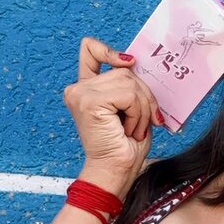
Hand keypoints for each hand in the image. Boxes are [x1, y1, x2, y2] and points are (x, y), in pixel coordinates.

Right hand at [63, 37, 164, 180]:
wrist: (115, 172)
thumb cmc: (124, 147)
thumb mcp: (131, 109)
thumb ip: (130, 86)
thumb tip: (139, 66)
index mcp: (87, 89)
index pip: (90, 50)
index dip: (110, 50)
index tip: (130, 62)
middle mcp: (79, 89)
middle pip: (124, 70)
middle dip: (144, 96)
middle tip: (144, 122)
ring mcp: (81, 94)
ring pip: (130, 82)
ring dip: (142, 108)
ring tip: (133, 129)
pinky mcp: (89, 102)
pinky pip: (128, 95)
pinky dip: (137, 114)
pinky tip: (128, 130)